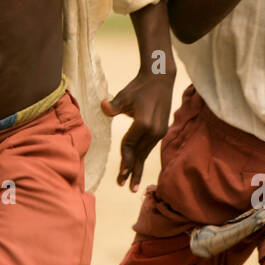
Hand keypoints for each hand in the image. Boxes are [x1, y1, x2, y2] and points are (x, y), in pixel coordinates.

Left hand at [106, 71, 174, 191]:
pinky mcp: (161, 130)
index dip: (123, 159)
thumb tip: (103, 107)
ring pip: (145, 153)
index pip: (129, 145)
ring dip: (137, 168)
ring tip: (132, 185)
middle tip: (123, 186)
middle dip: (130, 170)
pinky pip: (149, 147)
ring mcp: (160, 131)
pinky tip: (138, 166)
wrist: (160, 79)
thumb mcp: (124, 95)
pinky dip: (143, 157)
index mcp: (144, 123)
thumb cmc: (139, 87)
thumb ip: (113, 106)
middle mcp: (154, 130)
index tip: (120, 173)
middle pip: (138, 154)